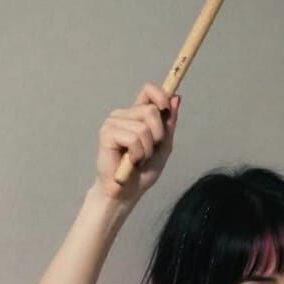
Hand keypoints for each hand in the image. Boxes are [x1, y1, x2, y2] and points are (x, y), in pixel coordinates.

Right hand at [93, 82, 180, 202]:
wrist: (126, 192)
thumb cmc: (142, 172)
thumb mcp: (164, 146)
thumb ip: (169, 123)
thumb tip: (176, 98)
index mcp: (137, 115)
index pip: (148, 90)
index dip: (161, 94)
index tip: (167, 108)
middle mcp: (124, 115)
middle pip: (151, 110)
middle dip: (158, 135)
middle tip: (148, 151)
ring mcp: (113, 122)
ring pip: (144, 127)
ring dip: (147, 149)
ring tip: (137, 159)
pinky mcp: (107, 133)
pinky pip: (133, 138)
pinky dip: (137, 154)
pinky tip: (129, 161)